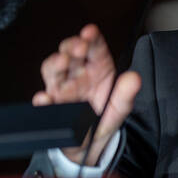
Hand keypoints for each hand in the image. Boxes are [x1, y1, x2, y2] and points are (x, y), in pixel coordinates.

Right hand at [33, 24, 140, 165]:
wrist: (91, 145)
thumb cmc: (104, 119)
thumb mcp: (120, 107)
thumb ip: (127, 93)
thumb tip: (134, 78)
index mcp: (98, 70)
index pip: (94, 48)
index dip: (92, 38)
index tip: (91, 32)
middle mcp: (77, 75)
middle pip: (70, 53)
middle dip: (72, 47)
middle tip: (78, 47)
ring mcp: (62, 89)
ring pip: (52, 71)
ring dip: (55, 64)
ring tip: (62, 62)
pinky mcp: (52, 107)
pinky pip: (44, 102)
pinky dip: (43, 100)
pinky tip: (46, 98)